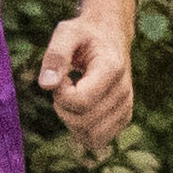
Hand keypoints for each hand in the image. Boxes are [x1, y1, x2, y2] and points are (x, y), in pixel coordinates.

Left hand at [34, 0, 137, 154]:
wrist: (110, 35)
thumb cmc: (84, 34)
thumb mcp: (66, 33)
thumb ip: (55, 56)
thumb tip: (46, 86)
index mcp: (112, 69)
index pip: (80, 101)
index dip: (61, 94)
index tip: (61, 76)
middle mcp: (124, 91)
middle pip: (83, 122)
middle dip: (63, 107)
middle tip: (65, 84)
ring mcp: (126, 107)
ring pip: (92, 137)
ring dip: (73, 121)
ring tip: (74, 95)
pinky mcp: (124, 118)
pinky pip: (98, 139)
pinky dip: (83, 129)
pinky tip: (82, 107)